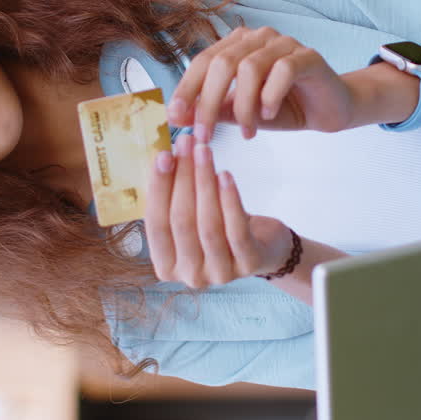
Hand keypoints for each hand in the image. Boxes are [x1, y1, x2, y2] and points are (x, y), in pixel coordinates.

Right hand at [145, 134, 294, 286]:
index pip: (156, 224)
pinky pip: (236, 230)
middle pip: (181, 221)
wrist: (264, 246)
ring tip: (205, 151)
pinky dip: (230, 200)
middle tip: (186, 144)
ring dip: (204, 182)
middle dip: (182, 177)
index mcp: (166, 266)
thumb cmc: (220, 226)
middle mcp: (189, 276)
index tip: (163, 154)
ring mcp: (219, 274)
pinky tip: (226, 175)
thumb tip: (166, 154)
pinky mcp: (248, 265)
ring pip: (207, 224)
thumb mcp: (192, 215)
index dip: (158, 188)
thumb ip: (175, 195)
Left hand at [168, 26, 356, 139]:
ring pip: (249, 68)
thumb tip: (177, 118)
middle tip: (206, 134)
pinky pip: (283, 70)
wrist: (328, 110)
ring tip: (246, 133)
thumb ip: (214, 111)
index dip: (186, 89)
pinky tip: (268, 115)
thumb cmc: (283, 108)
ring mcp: (284, 43)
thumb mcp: (242, 113)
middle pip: (222, 63)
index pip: (202, 62)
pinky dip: (270, 96)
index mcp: (237, 45)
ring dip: (243, 106)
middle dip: (209, 102)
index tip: (175, 117)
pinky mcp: (308, 56)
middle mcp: (258, 38)